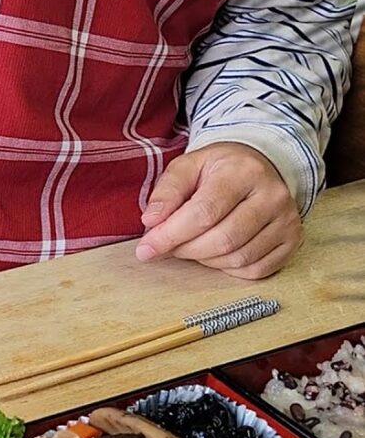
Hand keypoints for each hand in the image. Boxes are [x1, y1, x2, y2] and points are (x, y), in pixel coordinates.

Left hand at [136, 142, 302, 279]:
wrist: (257, 167)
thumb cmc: (217, 170)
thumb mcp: (186, 167)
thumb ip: (166, 192)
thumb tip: (152, 221)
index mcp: (243, 172)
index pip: (204, 212)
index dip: (170, 235)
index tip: (146, 248)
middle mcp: (273, 195)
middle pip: (222, 240)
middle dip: (185, 249)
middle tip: (168, 245)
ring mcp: (287, 220)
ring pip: (238, 258)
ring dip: (205, 259)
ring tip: (192, 244)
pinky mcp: (292, 240)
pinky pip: (255, 270)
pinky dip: (228, 268)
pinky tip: (217, 252)